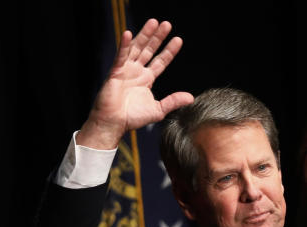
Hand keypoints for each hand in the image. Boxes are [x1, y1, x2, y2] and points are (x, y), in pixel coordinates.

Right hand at [78, 18, 193, 149]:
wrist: (115, 123)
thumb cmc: (133, 118)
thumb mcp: (159, 109)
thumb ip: (173, 101)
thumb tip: (191, 97)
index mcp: (146, 79)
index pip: (160, 61)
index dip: (169, 50)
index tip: (178, 40)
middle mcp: (136, 71)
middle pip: (149, 50)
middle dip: (157, 37)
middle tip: (166, 24)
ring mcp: (125, 70)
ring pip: (136, 48)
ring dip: (144, 35)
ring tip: (153, 23)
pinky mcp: (115, 72)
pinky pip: (120, 56)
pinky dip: (124, 45)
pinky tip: (128, 33)